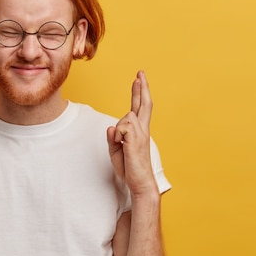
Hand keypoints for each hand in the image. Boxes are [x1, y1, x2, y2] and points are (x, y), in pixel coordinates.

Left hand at [107, 71, 157, 194]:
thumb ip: (113, 137)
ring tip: (122, 146)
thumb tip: (112, 127)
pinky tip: (122, 147)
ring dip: (119, 131)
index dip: (139, 92)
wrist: (139, 183)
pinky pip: (122, 128)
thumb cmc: (129, 168)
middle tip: (140, 72)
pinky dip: (118, 137)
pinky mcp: (136, 140)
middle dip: (141, 88)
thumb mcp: (116, 150)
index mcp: (140, 131)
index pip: (140, 107)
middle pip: (143, 104)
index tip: (139, 78)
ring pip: (125, 118)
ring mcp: (141, 134)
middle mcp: (143, 130)